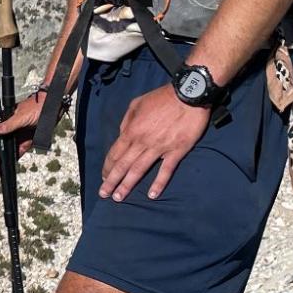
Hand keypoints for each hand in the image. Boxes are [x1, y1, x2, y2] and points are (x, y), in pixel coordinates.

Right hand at [0, 90, 47, 177]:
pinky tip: (5, 170)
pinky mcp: (22, 143)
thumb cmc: (36, 107)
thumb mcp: (22, 116)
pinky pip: (14, 154)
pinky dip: (9, 162)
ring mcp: (13, 137)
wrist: (52, 108)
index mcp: (1, 121)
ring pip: (2, 152)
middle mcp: (5, 130)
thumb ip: (9, 124)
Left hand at [99, 86, 209, 200]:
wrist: (188, 94)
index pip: (115, 153)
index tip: (104, 177)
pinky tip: (152, 195)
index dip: (108, 167)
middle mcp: (142, 142)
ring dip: (127, 185)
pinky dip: (158, 183)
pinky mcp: (177, 151)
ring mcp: (159, 148)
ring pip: (139, 170)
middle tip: (104, 194)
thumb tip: (121, 136)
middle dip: (111, 181)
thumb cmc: (161, 98)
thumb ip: (126, 122)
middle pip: (123, 165)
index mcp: (131, 130)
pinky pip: (166, 170)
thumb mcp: (136, 104)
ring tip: (119, 198)